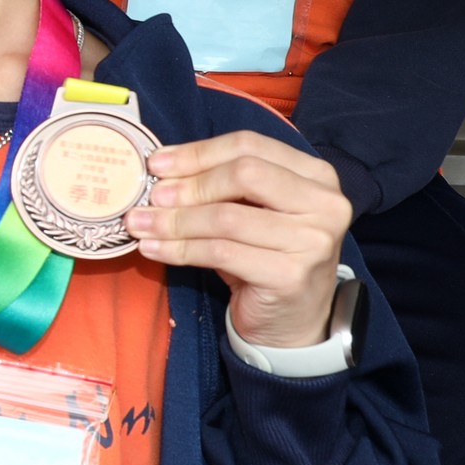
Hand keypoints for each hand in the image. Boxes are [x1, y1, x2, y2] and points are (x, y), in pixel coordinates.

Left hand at [126, 130, 349, 348]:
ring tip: (140, 224)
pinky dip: (180, 249)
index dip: (198, 152)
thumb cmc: (265, 256)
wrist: (294, 319)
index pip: (250, 145)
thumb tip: (160, 166)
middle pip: (243, 174)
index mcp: (316, 175)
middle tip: (151, 196)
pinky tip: (153, 249)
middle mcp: (324, 203)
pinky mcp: (291, 275)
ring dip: (174, 221)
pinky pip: (220, 253)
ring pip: (226, 217)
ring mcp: (313, 241)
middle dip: (188, 184)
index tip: (157, 163)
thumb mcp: (252, 211)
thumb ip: (221, 184)